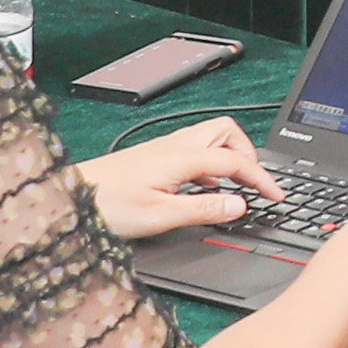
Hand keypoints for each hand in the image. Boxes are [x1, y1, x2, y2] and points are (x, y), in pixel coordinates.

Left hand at [82, 116, 272, 239]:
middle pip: (227, 132)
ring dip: (229, 157)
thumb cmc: (108, 205)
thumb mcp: (160, 215)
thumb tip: (239, 205)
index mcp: (182, 157)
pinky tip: (203, 188)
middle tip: (256, 183)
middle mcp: (175, 146)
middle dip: (248, 154)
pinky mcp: (153, 156)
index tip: (276, 195)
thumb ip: (203, 208)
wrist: (70, 196)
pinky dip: (209, 165)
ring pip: (210, 138)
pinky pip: (194, 150)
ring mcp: (163, 149)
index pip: (236, 161)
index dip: (261, 178)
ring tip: (235, 187)